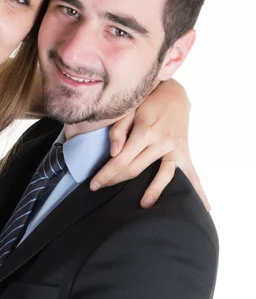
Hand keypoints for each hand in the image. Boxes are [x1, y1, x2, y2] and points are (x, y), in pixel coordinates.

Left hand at [90, 80, 210, 210]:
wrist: (173, 91)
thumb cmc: (147, 99)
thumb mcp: (129, 109)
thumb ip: (119, 130)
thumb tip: (113, 153)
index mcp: (146, 131)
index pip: (122, 159)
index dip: (106, 173)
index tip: (94, 184)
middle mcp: (162, 142)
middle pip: (137, 169)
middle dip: (116, 181)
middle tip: (100, 189)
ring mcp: (176, 148)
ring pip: (163, 176)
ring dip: (153, 191)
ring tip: (143, 205)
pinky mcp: (184, 152)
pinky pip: (192, 174)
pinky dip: (198, 191)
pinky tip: (205, 207)